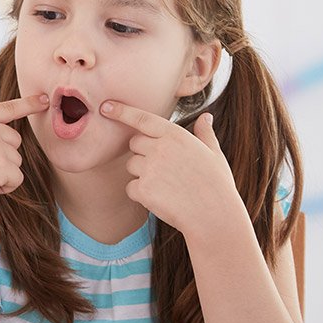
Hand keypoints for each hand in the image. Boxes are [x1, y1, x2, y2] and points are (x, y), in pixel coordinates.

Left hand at [101, 100, 245, 235]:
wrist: (214, 216)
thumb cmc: (216, 185)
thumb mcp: (214, 155)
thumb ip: (205, 134)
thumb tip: (205, 117)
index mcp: (176, 136)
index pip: (142, 119)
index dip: (122, 112)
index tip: (106, 106)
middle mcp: (160, 148)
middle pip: (134, 143)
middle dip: (143, 153)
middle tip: (165, 169)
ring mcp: (149, 168)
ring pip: (131, 165)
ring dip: (142, 174)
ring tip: (168, 185)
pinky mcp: (142, 189)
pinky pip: (130, 187)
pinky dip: (141, 194)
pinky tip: (162, 199)